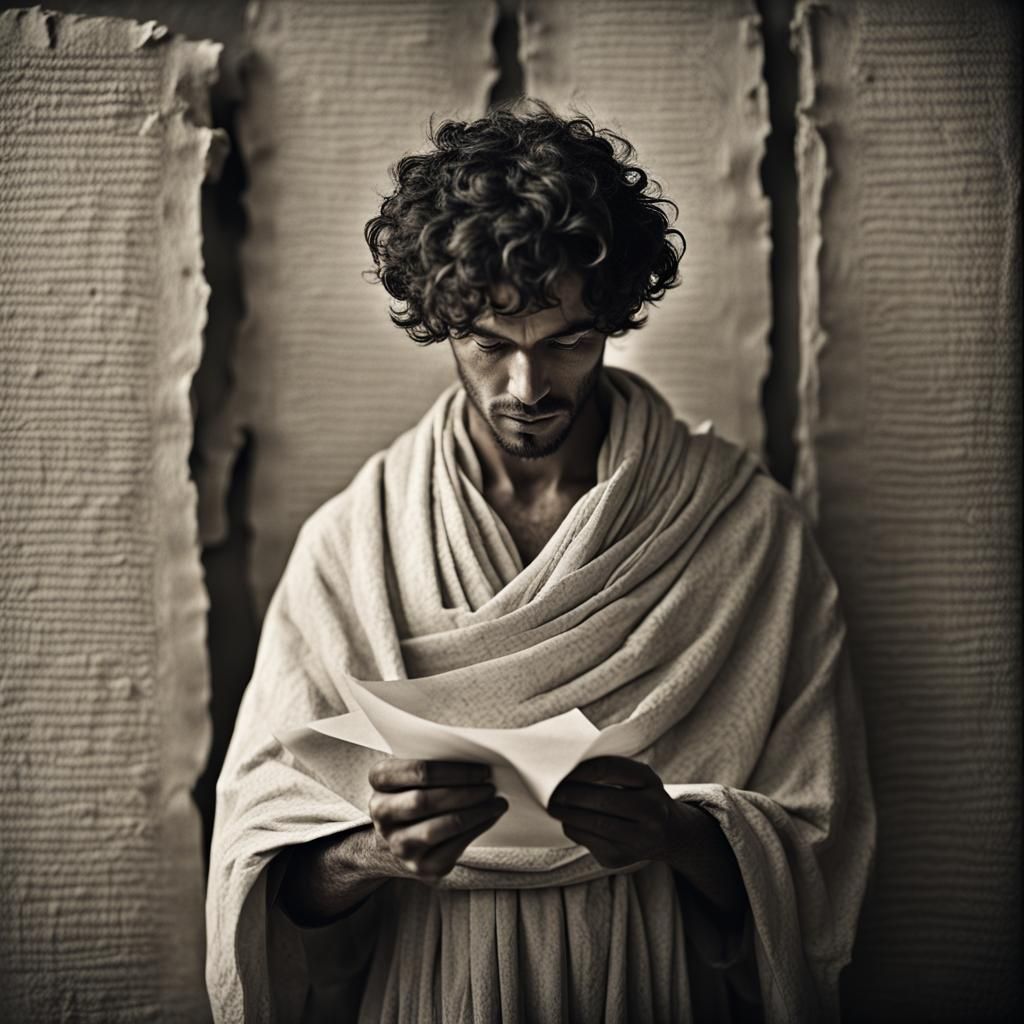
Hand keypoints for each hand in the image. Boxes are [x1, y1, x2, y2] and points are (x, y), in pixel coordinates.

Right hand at [367, 758, 507, 880]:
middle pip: (426, 801)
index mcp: (379, 781)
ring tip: (497, 802)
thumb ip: (436, 762)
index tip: (482, 770)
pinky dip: (477, 829)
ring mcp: (399, 844)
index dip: (455, 771)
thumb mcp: (414, 772)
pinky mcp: (420, 867)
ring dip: (476, 813)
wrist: (398, 837)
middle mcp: (382, 814)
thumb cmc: (416, 791)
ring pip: (442, 827)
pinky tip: (489, 817)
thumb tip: (480, 761)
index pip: (417, 771)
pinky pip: (454, 848)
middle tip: (491, 786)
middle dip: (465, 792)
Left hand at [547, 756, 676, 869]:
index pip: (610, 769)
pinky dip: (573, 829)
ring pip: (594, 824)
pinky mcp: (621, 858)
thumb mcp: (636, 778)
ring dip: (567, 814)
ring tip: (552, 806)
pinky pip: (588, 841)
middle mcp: (652, 811)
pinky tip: (567, 821)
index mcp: (650, 781)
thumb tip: (565, 771)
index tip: (562, 769)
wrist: (668, 834)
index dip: (582, 769)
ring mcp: (639, 838)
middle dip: (571, 794)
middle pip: (602, 800)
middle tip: (551, 791)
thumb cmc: (640, 796)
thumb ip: (608, 770)